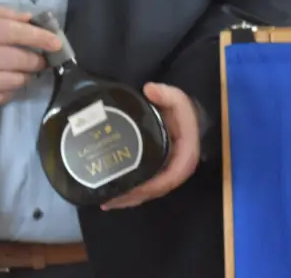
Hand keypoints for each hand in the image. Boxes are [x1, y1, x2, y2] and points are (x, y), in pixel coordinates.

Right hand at [0, 2, 61, 105]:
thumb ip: (1, 13)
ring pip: (13, 82)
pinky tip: (11, 86)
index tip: (57, 43)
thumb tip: (29, 19)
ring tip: (27, 72)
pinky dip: (9, 94)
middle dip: (38, 61)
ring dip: (26, 78)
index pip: (21, 35)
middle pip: (21, 61)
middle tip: (42, 59)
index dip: (43, 39)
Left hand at [101, 83, 202, 209]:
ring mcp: (166, 172)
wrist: (184, 116)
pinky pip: (145, 187)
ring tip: (105, 201)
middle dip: (134, 196)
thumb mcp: (179, 99)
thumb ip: (169, 93)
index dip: (153, 185)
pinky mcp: (157, 172)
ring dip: (130, 199)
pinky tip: (111, 196)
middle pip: (156, 189)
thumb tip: (149, 89)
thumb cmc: (181, 111)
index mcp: (185, 154)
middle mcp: (177, 168)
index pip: (172, 176)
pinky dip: (130, 194)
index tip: (132, 188)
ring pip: (149, 192)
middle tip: (109, 199)